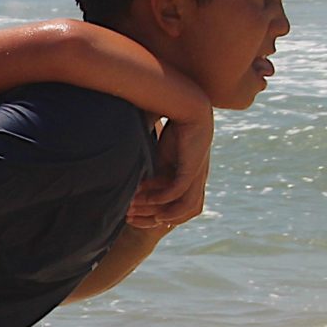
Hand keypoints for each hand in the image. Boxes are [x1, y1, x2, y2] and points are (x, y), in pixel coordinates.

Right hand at [131, 112, 211, 226]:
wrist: (191, 107)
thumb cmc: (175, 127)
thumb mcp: (159, 153)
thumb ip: (149, 167)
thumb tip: (129, 176)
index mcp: (189, 180)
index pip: (174, 208)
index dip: (152, 214)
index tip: (129, 215)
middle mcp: (197, 182)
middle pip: (180, 214)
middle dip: (152, 219)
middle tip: (128, 217)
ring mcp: (197, 177)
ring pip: (184, 208)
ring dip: (158, 212)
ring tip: (135, 210)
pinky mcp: (193, 169)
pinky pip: (179, 191)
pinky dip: (163, 198)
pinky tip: (147, 199)